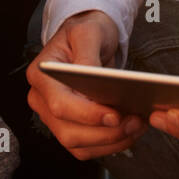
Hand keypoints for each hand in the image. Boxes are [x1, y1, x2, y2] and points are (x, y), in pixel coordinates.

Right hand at [26, 10, 145, 159]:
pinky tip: (129, 133)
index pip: (60, 105)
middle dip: (104, 132)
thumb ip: (87, 56)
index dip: (87, 115)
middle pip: (68, 131)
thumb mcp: (88, 32)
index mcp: (41, 75)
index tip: (115, 115)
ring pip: (78, 145)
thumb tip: (91, 78)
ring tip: (137, 126)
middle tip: (134, 122)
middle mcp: (41, 100)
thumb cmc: (86, 31)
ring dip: (110, 141)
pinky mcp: (68, 126)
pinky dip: (109, 144)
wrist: (88, 38)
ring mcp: (52, 117)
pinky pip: (86, 147)